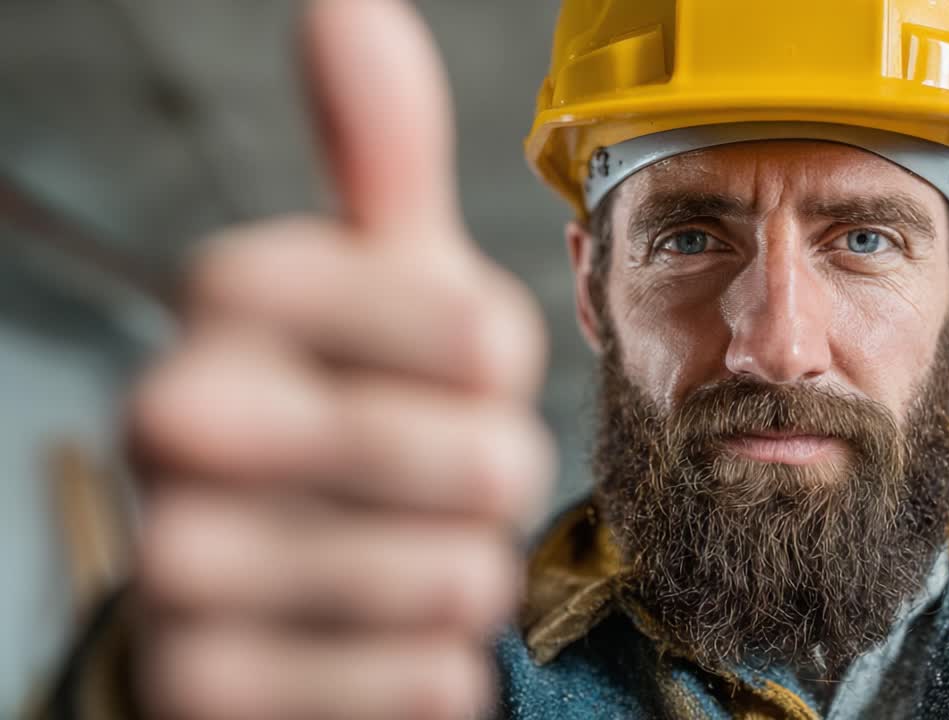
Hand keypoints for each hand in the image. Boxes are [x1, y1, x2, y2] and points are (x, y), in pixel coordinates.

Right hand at [129, 1, 552, 716]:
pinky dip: (431, 668)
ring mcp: (180, 566)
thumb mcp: (370, 277)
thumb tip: (347, 0)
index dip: (497, 366)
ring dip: (465, 573)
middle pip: (483, 458)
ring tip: (396, 551)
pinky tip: (367, 636)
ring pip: (460, 579)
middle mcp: (175, 418)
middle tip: (434, 478)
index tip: (447, 368)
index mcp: (230, 297)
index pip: (478, 329)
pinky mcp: (211, 689)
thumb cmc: (343, 400)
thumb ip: (374, 152)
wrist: (248, 580)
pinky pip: (427, 682)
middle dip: (491, 479)